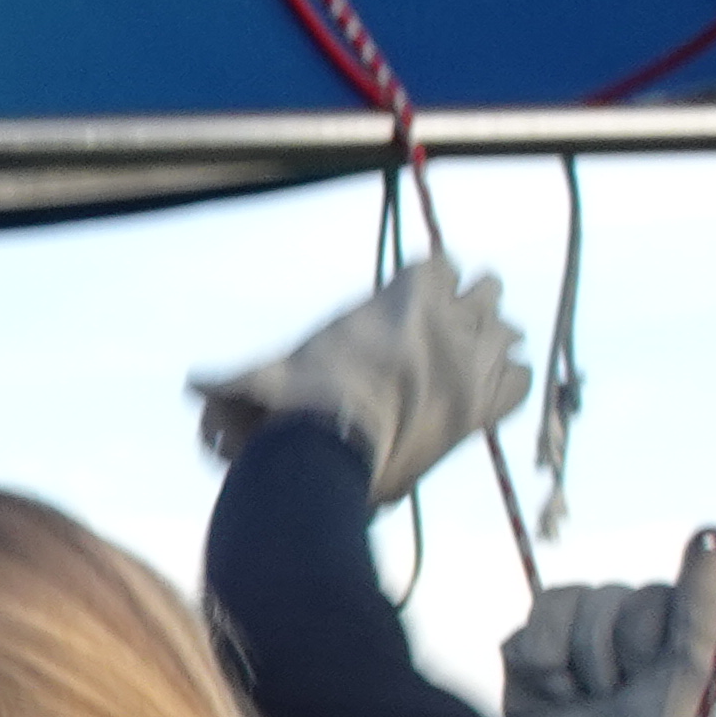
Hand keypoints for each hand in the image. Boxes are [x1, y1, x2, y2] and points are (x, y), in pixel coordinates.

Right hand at [191, 251, 533, 506]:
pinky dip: (509, 383)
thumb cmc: (297, 406)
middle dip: (472, 302)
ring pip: (508, 331)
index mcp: (405, 296)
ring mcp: (473, 363)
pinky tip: (490, 391)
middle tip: (452, 324)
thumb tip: (194, 386)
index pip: (441, 265)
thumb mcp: (267, 380)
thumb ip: (238, 378)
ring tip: (476, 355)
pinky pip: (521, 382)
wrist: (329, 451)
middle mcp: (448, 321)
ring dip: (493, 340)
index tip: (417, 297)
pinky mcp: (484, 408)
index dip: (431, 280)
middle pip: (487, 288)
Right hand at [502, 526, 715, 716]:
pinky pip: (531, 616)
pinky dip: (531, 657)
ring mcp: (581, 651)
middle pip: (615, 594)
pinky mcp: (530, 660)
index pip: (661, 596)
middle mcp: (635, 647)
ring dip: (566, 660)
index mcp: (684, 653)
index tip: (642, 689)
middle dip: (604, 654)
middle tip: (605, 705)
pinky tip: (542, 699)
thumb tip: (711, 534)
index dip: (644, 641)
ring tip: (572, 706)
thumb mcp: (689, 685)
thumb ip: (703, 611)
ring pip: (572, 598)